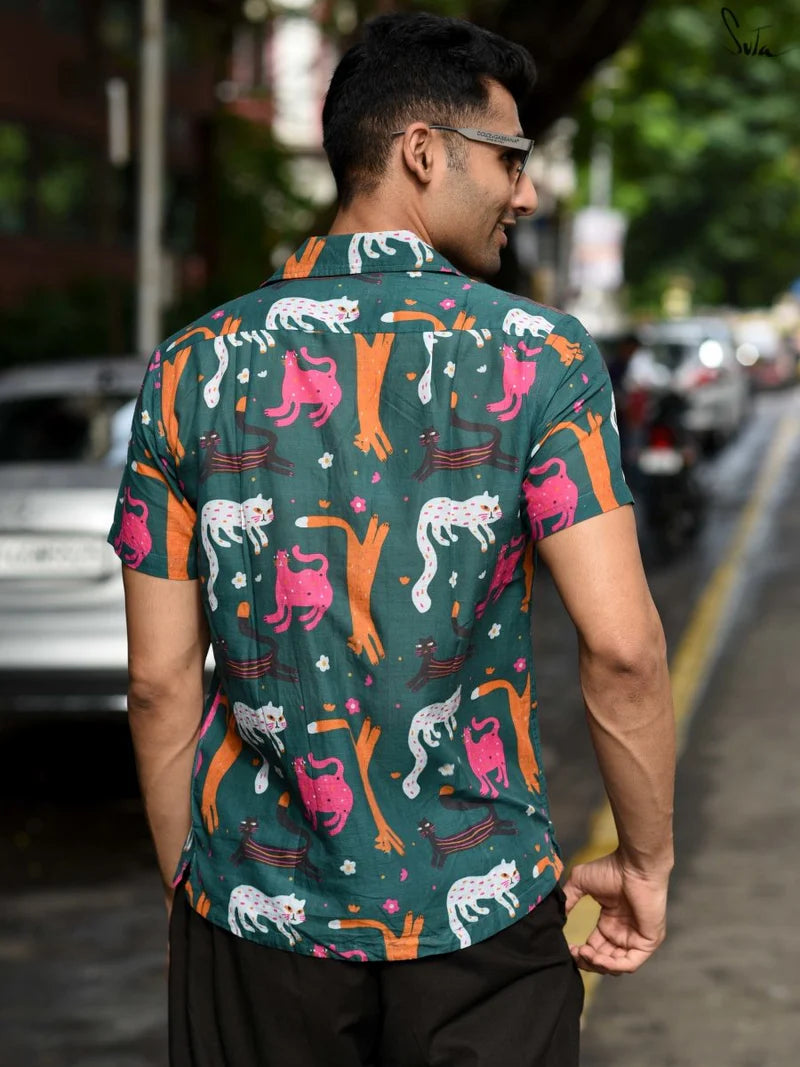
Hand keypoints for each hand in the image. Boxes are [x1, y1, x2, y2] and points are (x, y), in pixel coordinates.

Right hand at [563, 851, 669, 974]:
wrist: (634, 865)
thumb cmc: (611, 868)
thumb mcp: (581, 882)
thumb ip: (569, 899)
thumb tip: (556, 915)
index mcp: (610, 922)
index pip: (595, 947)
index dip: (581, 953)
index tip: (569, 948)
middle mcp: (623, 933)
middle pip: (604, 960)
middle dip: (587, 961)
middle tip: (575, 954)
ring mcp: (637, 938)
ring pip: (616, 965)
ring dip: (598, 965)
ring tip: (585, 954)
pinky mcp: (648, 942)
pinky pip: (631, 963)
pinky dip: (613, 965)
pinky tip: (598, 957)